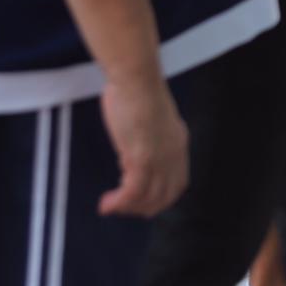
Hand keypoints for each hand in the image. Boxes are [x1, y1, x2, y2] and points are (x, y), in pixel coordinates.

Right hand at [98, 74, 188, 217]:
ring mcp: (159, 158)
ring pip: (148, 198)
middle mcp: (174, 154)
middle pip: (164, 196)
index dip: (160, 197)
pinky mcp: (142, 157)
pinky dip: (119, 203)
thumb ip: (147, 137)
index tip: (141, 200)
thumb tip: (131, 155)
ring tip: (110, 207)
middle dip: (142, 208)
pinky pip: (133, 192)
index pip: (177, 183)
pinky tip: (106, 204)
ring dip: (127, 208)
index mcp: (178, 142)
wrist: (135, 77)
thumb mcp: (149, 118)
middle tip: (122, 207)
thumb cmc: (136, 89)